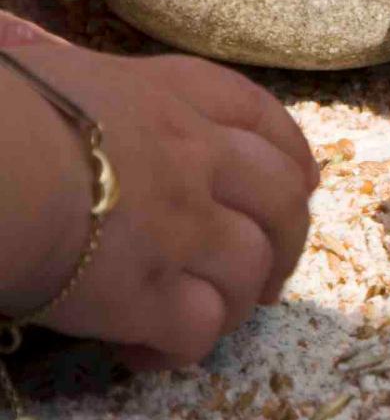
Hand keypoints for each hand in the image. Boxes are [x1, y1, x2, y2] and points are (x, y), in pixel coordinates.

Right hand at [0, 42, 316, 369]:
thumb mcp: (56, 70)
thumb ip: (94, 88)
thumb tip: (64, 72)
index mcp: (174, 98)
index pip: (259, 118)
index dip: (292, 154)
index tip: (303, 182)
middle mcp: (197, 160)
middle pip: (282, 201)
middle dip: (289, 240)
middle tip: (270, 273)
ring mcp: (184, 229)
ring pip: (251, 269)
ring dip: (237, 299)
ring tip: (205, 315)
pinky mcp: (150, 295)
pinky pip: (198, 330)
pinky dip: (180, 348)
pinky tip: (144, 349)